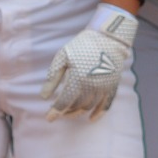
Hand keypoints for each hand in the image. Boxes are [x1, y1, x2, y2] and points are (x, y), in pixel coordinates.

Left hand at [42, 6, 137, 120]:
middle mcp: (91, 86)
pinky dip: (99, 114)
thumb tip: (44, 97)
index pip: (64, 102)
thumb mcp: (62, 57)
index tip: (49, 118)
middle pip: (76, 106)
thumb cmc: (82, 46)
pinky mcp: (112, 86)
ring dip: (78, 112)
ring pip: (89, 107)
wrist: (107, 38)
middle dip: (65, 112)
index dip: (55, 112)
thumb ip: (53, 78)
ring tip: (69, 112)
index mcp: (77, 79)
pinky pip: (106, 105)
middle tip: (58, 112)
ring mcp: (103, 88)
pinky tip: (91, 119)